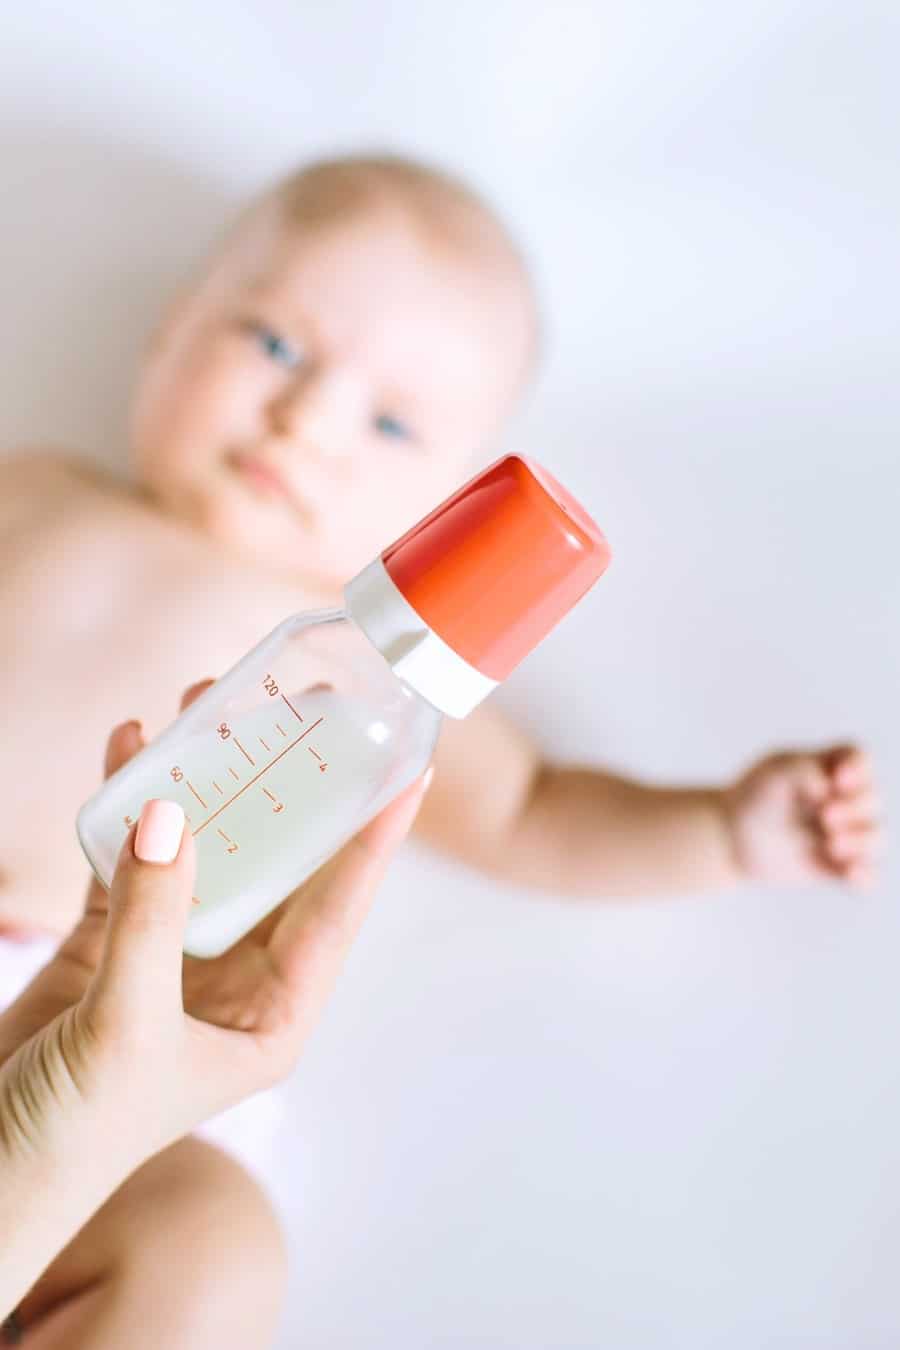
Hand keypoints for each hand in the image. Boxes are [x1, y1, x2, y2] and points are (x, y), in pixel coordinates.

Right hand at [0, 681, 431, 1173]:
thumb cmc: (78, 1134)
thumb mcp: (129, 1027)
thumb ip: (150, 917)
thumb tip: (170, 812)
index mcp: (272, 1013)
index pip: (337, 910)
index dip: (374, 838)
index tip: (412, 768)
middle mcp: (237, 976)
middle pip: (276, 861)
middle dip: (285, 784)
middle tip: (298, 705)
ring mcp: (174, 952)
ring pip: (204, 846)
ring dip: (203, 780)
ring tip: (206, 702)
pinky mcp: (111, 940)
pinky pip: (131, 855)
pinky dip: (127, 804)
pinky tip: (128, 745)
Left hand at [724, 744, 881, 888]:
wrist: (729, 837)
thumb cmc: (753, 796)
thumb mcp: (774, 772)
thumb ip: (804, 770)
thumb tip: (829, 790)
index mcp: (829, 768)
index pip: (858, 759)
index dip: (858, 769)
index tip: (837, 780)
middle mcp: (842, 800)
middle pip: (870, 799)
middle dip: (855, 808)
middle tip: (825, 815)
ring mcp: (842, 833)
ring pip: (873, 837)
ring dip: (861, 840)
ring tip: (831, 844)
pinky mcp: (835, 867)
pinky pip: (865, 875)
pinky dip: (864, 875)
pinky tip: (850, 874)